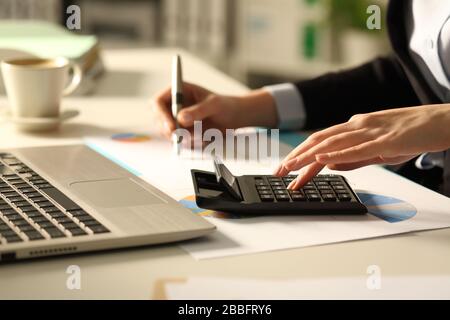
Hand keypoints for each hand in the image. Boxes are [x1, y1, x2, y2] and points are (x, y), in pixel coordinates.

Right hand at [150, 82, 277, 138]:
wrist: (235, 118)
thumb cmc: (225, 106)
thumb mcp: (214, 105)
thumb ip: (198, 111)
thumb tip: (180, 118)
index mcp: (178, 91)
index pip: (158, 102)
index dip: (161, 115)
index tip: (172, 127)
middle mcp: (174, 106)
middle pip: (159, 121)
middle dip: (170, 131)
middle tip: (184, 138)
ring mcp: (177, 120)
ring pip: (169, 134)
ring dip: (183, 138)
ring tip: (203, 136)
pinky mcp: (183, 132)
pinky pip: (180, 142)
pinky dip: (191, 143)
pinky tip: (205, 138)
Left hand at [274, 104, 449, 188]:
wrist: (441, 122)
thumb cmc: (411, 135)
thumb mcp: (377, 150)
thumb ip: (352, 158)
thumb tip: (328, 166)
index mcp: (355, 127)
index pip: (320, 141)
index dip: (299, 155)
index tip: (285, 169)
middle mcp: (358, 125)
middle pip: (319, 140)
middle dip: (296, 157)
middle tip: (279, 172)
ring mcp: (371, 131)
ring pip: (332, 143)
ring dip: (308, 156)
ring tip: (291, 167)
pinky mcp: (386, 140)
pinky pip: (357, 147)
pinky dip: (337, 153)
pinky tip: (322, 159)